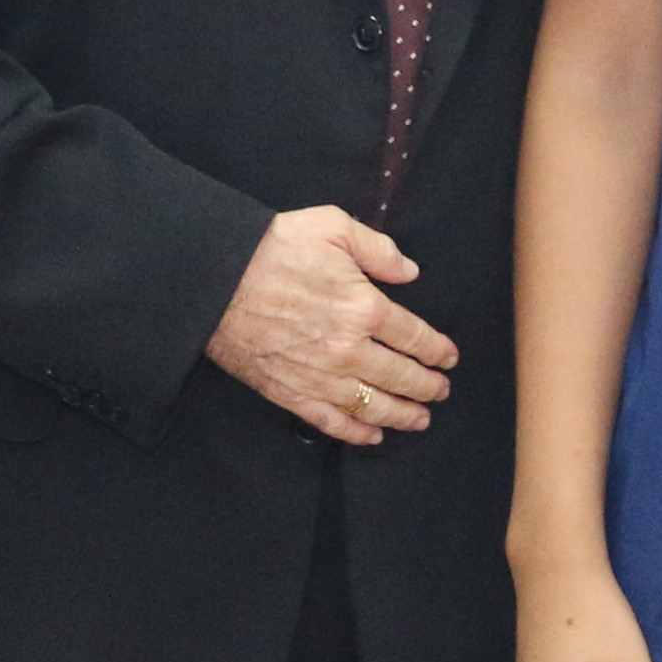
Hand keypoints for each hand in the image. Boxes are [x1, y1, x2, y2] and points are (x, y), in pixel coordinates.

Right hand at [208, 205, 454, 443]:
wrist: (213, 279)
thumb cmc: (273, 247)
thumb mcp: (333, 226)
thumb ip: (378, 249)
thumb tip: (410, 272)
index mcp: (364, 308)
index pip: (415, 337)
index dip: (437, 351)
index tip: (448, 358)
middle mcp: (349, 350)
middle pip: (401, 377)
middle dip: (427, 387)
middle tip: (440, 391)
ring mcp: (320, 377)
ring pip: (373, 406)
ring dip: (402, 415)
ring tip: (420, 419)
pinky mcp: (290, 393)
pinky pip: (332, 422)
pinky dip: (356, 433)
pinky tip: (373, 436)